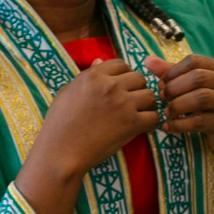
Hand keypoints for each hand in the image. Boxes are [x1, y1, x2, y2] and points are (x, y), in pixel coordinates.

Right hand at [20, 59, 158, 185]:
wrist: (60, 153)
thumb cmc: (58, 124)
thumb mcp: (67, 92)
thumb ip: (86, 76)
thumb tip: (99, 60)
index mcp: (93, 76)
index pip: (121, 64)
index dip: (123, 75)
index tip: (120, 87)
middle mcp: (111, 86)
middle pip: (139, 78)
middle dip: (137, 89)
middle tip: (131, 102)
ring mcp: (123, 104)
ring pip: (150, 95)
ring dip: (146, 105)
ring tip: (139, 113)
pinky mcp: (132, 124)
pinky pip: (154, 117)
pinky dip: (151, 123)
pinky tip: (143, 127)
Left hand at [143, 55, 213, 157]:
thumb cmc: (212, 103)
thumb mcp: (197, 85)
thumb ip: (173, 72)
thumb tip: (147, 60)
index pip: (194, 61)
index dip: (173, 70)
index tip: (161, 82)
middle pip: (197, 77)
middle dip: (174, 87)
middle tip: (162, 97)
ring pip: (200, 98)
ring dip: (177, 105)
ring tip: (166, 112)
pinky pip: (198, 121)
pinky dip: (179, 124)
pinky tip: (168, 126)